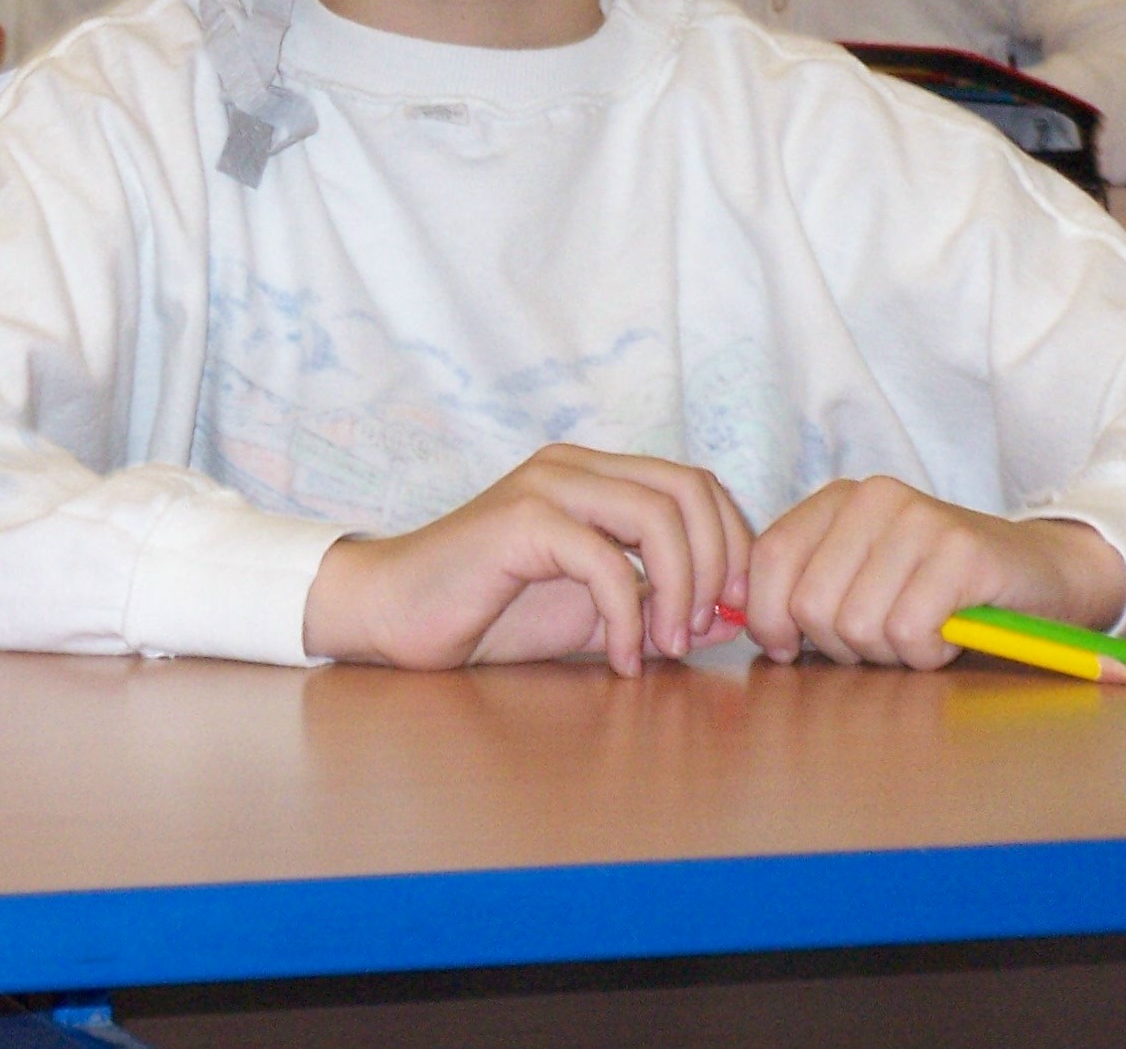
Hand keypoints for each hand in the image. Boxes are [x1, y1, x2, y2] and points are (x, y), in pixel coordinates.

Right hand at [302, 445, 754, 675]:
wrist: (393, 614)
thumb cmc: (487, 611)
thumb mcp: (588, 610)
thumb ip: (651, 605)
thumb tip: (724, 619)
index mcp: (594, 475)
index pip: (695, 485)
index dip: (731, 544)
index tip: (732, 609)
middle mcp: (574, 466)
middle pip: (689, 489)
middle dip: (719, 563)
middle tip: (705, 627)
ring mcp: (546, 486)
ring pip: (658, 515)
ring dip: (681, 588)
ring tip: (666, 646)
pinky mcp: (522, 520)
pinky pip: (605, 561)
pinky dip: (628, 615)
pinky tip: (619, 659)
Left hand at [744, 478, 1125, 668]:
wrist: (1041, 574)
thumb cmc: (937, 589)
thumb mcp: (861, 578)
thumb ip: (806, 591)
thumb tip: (763, 634)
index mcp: (837, 499)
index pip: (769, 561)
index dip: (769, 619)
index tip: (791, 648)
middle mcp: (874, 497)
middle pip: (811, 604)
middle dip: (840, 645)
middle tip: (882, 639)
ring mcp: (921, 519)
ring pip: (858, 624)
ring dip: (889, 652)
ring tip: (919, 632)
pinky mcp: (964, 552)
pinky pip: (911, 631)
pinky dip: (927, 653)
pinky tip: (948, 634)